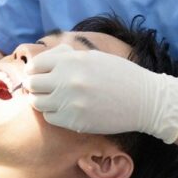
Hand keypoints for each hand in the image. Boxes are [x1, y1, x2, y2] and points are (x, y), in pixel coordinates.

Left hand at [24, 44, 177, 142]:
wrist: (144, 100)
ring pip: (37, 103)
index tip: (39, 74)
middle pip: (32, 84)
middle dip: (35, 86)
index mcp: (71, 60)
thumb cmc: (120, 75)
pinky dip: (53, 114)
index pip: (35, 65)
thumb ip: (67, 58)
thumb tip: (43, 61)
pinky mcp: (75, 121)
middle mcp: (67, 80)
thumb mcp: (93, 56)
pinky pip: (50, 117)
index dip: (35, 70)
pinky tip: (65, 109)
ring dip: (42, 100)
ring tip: (54, 99)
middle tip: (43, 88)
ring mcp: (70, 102)